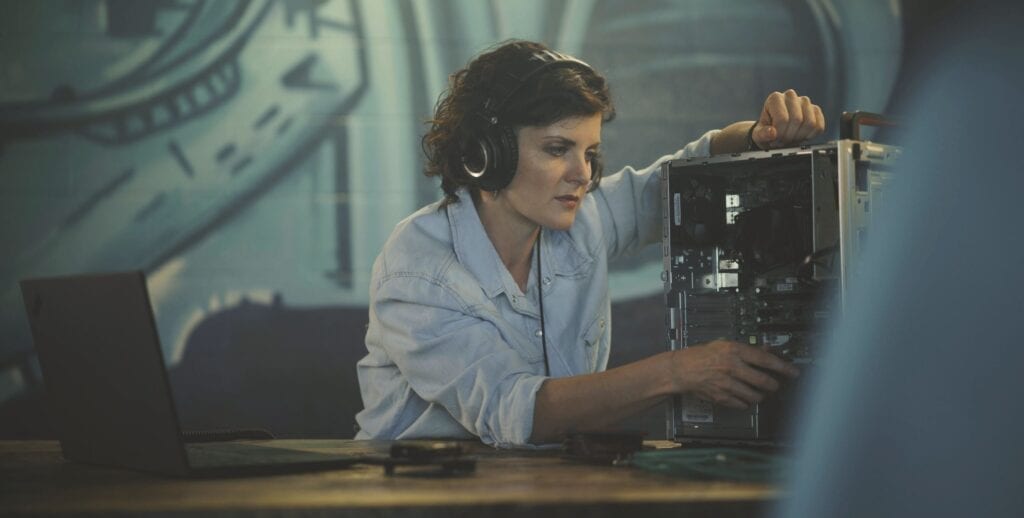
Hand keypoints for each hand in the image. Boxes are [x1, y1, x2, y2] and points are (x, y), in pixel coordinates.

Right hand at [669, 340, 799, 408]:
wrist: (682, 370)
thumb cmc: (702, 355)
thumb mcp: (724, 345)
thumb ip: (745, 350)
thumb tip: (766, 352)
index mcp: (734, 351)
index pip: (765, 360)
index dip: (783, 367)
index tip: (793, 372)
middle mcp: (732, 368)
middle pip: (764, 381)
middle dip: (773, 385)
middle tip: (775, 384)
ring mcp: (727, 384)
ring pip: (755, 396)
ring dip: (761, 395)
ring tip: (758, 391)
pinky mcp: (722, 397)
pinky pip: (743, 404)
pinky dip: (746, 402)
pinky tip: (743, 396)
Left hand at [752, 89, 825, 148]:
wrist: (776, 131)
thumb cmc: (766, 131)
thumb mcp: (758, 135)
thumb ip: (762, 134)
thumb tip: (772, 132)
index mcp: (775, 98)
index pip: (783, 119)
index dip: (780, 134)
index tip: (775, 140)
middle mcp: (790, 96)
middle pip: (797, 120)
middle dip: (789, 136)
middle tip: (782, 141)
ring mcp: (805, 102)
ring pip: (810, 123)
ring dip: (800, 136)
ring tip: (790, 138)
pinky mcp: (816, 110)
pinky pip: (819, 126)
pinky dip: (810, 136)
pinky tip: (800, 135)